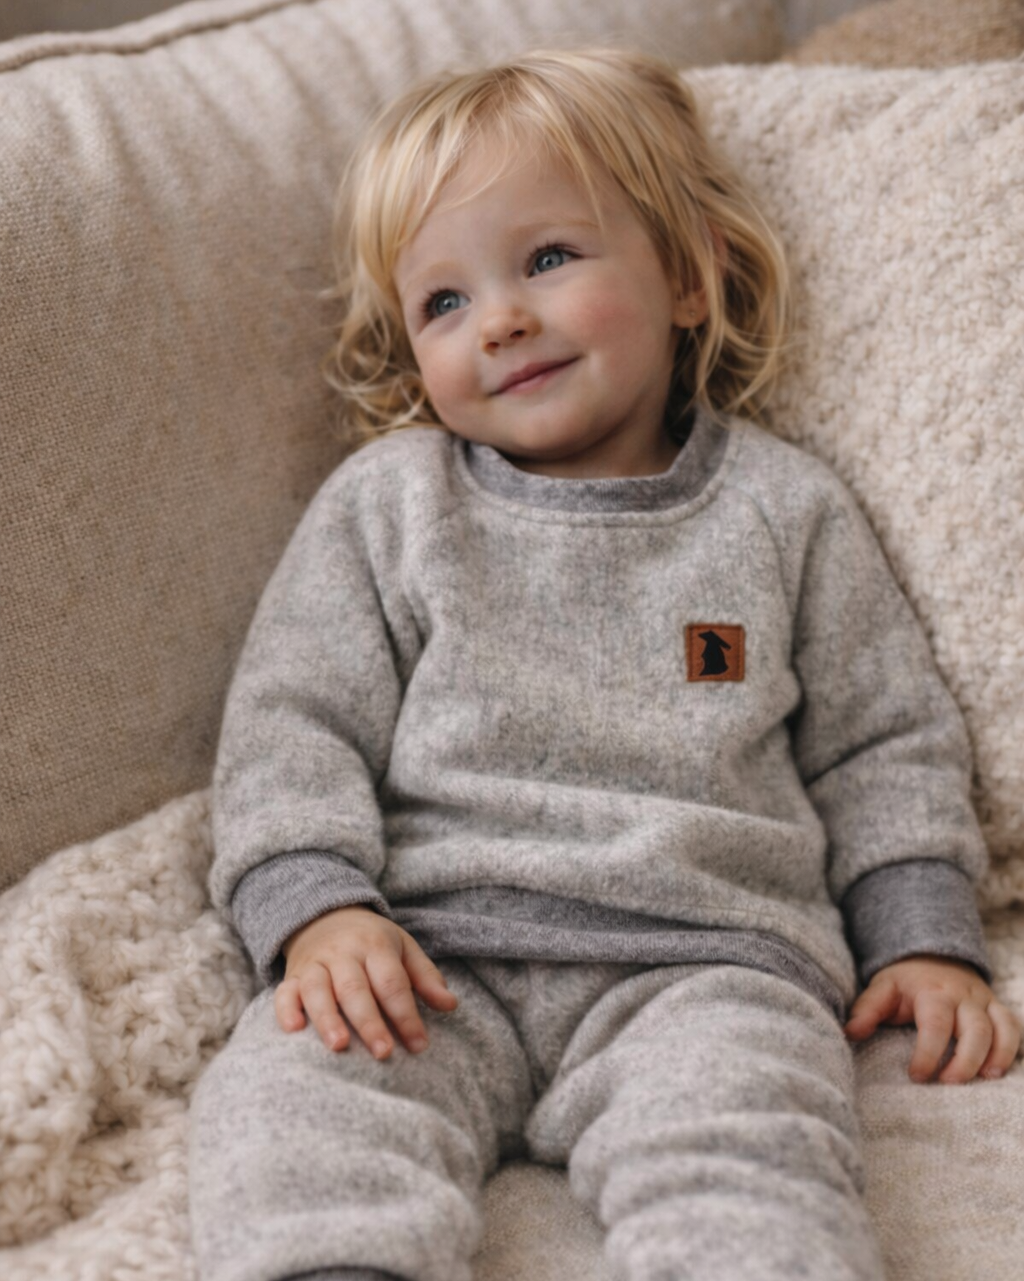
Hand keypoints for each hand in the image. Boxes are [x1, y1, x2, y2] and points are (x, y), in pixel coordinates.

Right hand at [274, 904, 458, 1058]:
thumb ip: (425, 977)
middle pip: (355, 988)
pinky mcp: (293, 976)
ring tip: (339, 1046)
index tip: (419, 1044)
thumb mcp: (403, 948)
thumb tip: (450, 1005)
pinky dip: (287, 1010)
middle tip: (384, 1052)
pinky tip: (294, 1030)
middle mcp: (343, 953)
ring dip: (328, 1018)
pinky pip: (285, 992)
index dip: (406, 1014)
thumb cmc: (372, 941)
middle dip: (369, 1022)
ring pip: (318, 990)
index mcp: (375, 945)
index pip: (392, 982)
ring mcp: (315, 963)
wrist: (326, 915)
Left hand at [844, 954, 1021, 1084]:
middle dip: (965, 1060)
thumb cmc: (905, 981)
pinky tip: (998, 1070)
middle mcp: (962, 996)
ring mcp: (983, 1001)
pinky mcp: (996, 1007)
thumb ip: (866, 1010)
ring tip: (984, 1079)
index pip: (935, 1024)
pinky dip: (1011, 1047)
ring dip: (995, 1056)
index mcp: (932, 992)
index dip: (928, 1053)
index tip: (917, 1076)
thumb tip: (849, 1033)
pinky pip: (1013, 1026)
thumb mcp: (882, 988)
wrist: (931, 954)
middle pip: (975, 1029)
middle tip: (948, 1083)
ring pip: (1000, 1028)